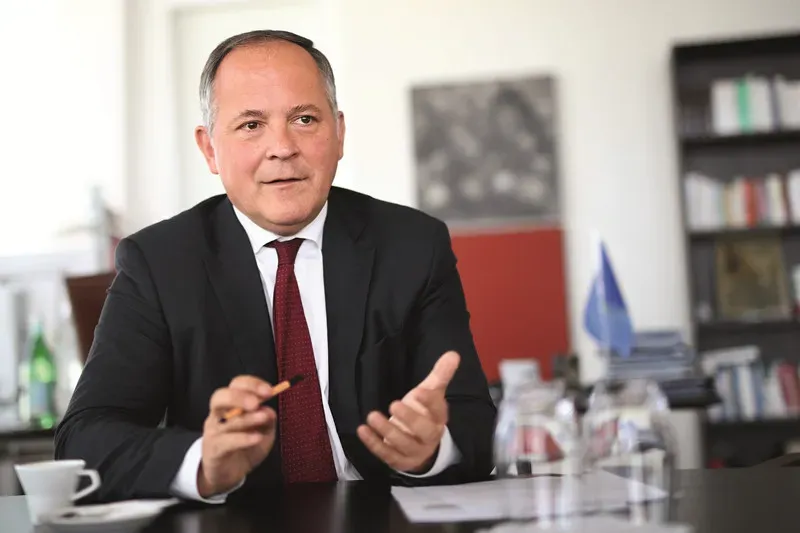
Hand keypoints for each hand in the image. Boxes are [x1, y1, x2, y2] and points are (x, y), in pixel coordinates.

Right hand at [198, 376, 276, 497]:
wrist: (227, 474)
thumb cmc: (245, 446)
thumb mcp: (263, 431)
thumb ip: (267, 420)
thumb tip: (269, 410)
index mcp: (230, 404)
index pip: (236, 385)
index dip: (252, 385)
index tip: (270, 391)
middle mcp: (218, 415)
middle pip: (220, 397)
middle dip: (239, 397)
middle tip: (257, 403)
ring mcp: (213, 432)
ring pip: (225, 420)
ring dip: (246, 418)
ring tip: (263, 417)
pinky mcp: (213, 451)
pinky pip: (226, 442)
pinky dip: (242, 439)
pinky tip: (257, 438)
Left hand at [357, 351, 459, 473]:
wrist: (420, 446)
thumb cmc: (423, 413)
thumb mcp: (430, 392)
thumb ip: (440, 375)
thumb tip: (453, 354)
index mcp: (439, 419)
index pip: (438, 411)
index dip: (430, 402)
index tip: (419, 392)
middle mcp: (430, 437)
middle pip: (424, 431)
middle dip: (410, 419)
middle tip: (394, 404)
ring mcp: (415, 451)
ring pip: (404, 445)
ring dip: (387, 431)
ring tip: (372, 416)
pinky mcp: (400, 461)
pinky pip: (387, 454)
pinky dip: (374, 443)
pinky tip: (363, 430)